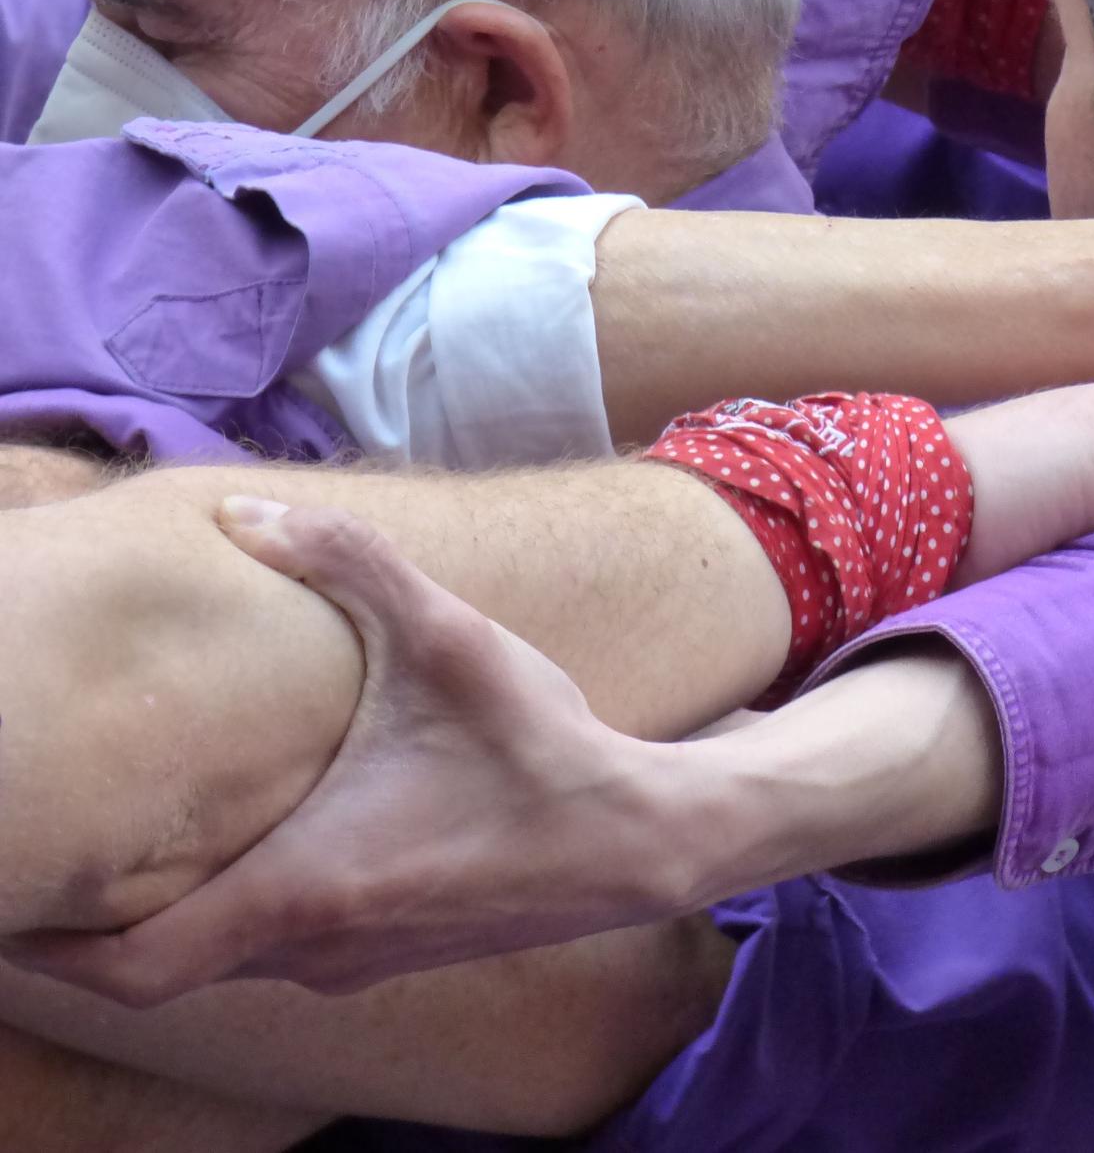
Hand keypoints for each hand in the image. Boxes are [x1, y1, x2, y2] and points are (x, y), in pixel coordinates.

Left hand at [0, 500, 694, 1005]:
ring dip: (173, 914)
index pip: (123, 966)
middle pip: (158, 970)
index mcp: (300, 889)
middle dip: (92, 924)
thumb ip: (346, 562)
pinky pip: (282, 953)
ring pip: (224, 961)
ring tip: (144, 839)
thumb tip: (241, 510)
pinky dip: (241, 913)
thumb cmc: (541, 751)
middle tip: (55, 855)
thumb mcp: (447, 640)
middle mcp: (313, 949)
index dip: (40, 947)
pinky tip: (265, 842)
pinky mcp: (394, 954)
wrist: (642, 838)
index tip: (9, 897)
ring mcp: (356, 963)